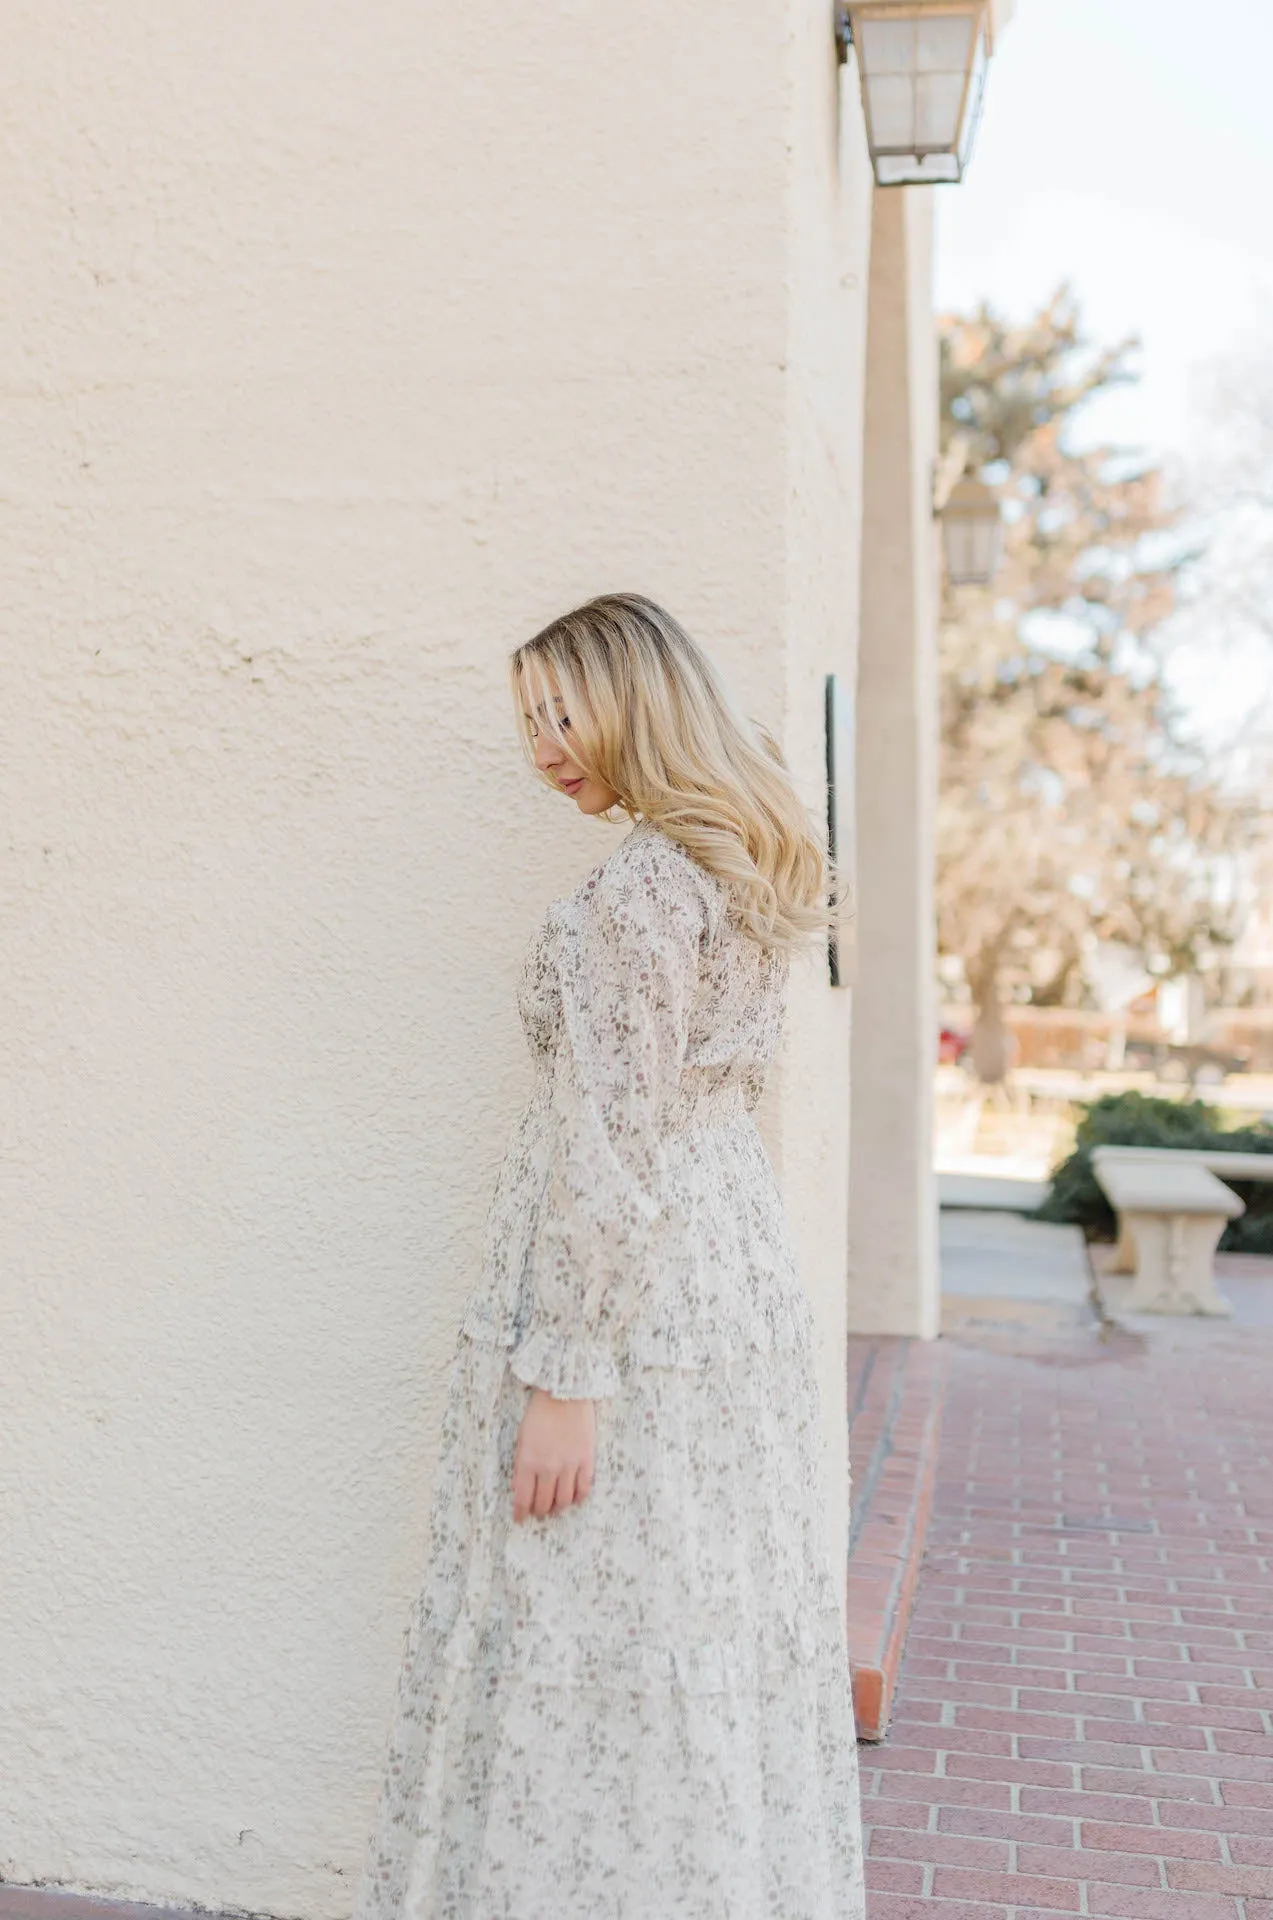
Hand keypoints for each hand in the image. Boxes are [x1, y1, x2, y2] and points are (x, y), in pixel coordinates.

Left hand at [512, 1388, 595, 1522]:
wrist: (565, 1392)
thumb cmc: (539, 1412)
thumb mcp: (522, 1438)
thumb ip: (521, 1465)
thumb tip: (521, 1487)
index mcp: (527, 1462)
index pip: (523, 1498)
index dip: (521, 1512)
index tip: (520, 1518)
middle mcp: (548, 1468)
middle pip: (544, 1502)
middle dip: (540, 1511)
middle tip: (539, 1511)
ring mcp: (569, 1466)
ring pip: (564, 1500)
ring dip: (558, 1507)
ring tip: (556, 1505)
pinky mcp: (586, 1460)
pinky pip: (583, 1489)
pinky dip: (578, 1498)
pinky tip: (574, 1497)